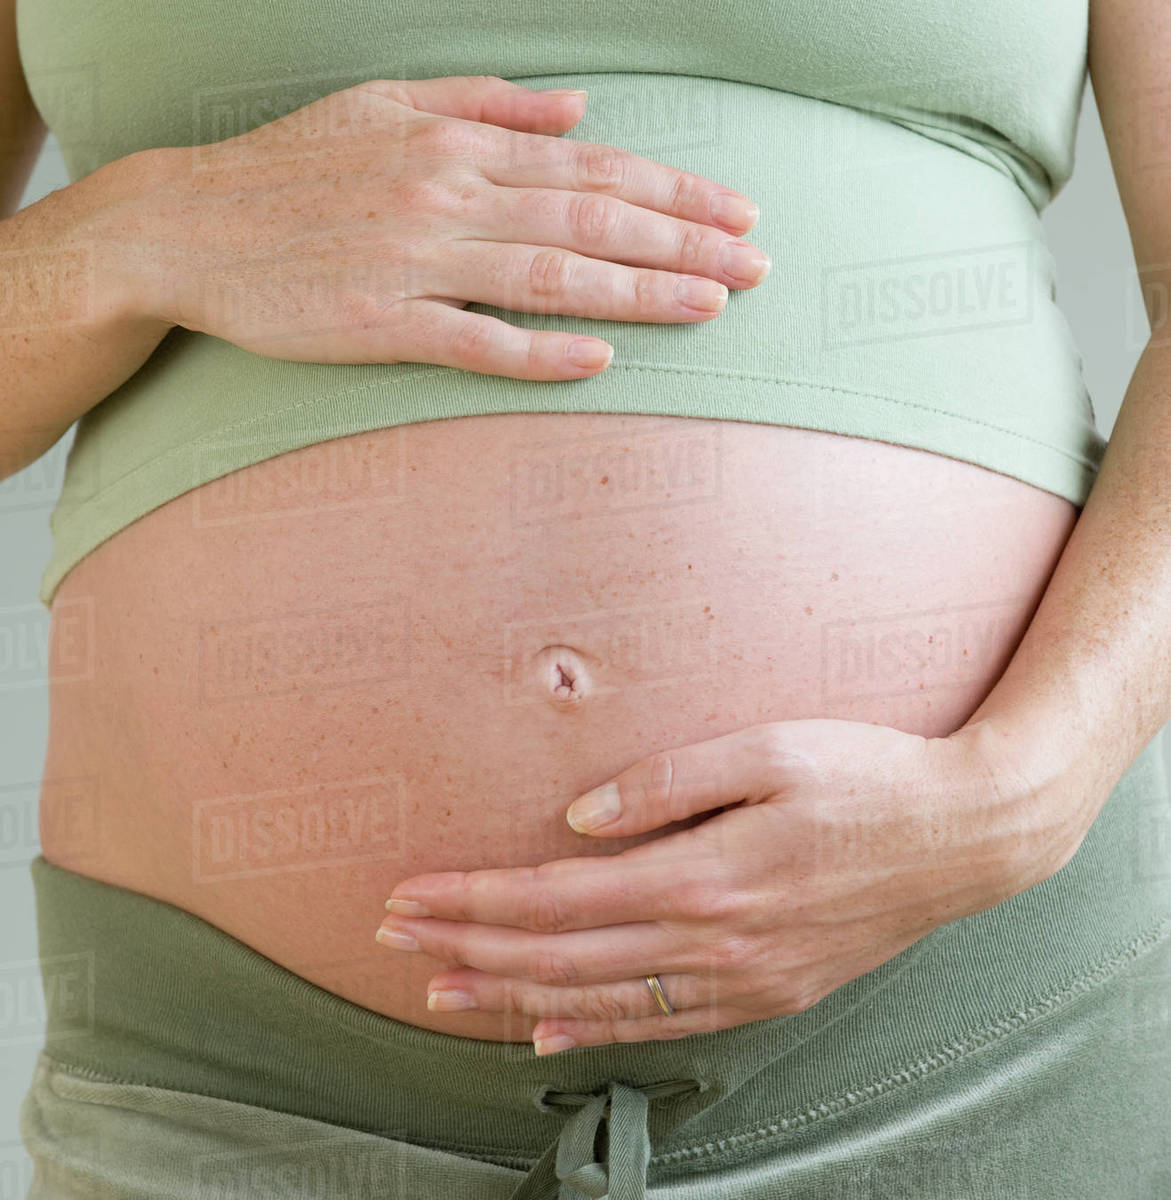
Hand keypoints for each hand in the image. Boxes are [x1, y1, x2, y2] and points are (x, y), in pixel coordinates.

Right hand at [134, 75, 768, 376]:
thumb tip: (577, 107)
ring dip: (638, 291)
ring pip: (551, 274)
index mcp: (456, 144)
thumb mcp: (386, 104)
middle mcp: (447, 195)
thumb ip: (487, 102)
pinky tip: (598, 361)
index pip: (592, 166)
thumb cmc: (291, 169)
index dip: (674, 191)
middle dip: (685, 241)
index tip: (737, 213)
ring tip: (712, 305)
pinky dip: (540, 352)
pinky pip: (475, 341)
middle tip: (759, 265)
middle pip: (591, 216)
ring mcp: (414, 262)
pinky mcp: (378, 324)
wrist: (187, 225)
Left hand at [376, 717, 1074, 1052]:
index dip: (474, 897)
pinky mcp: (765, 991)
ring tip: (441, 988)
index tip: (411, 892)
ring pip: (597, 999)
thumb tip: (576, 817)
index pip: (555, 895)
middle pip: (559, 954)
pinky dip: (592, 1029)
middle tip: (394, 936)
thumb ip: (664, 781)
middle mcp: (711, 941)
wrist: (964, 837)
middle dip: (468, 943)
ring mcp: (740, 978)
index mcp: (702, 874)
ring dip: (511, 993)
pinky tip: (544, 1030)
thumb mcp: (768, 749)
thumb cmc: (866, 776)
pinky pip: (659, 1023)